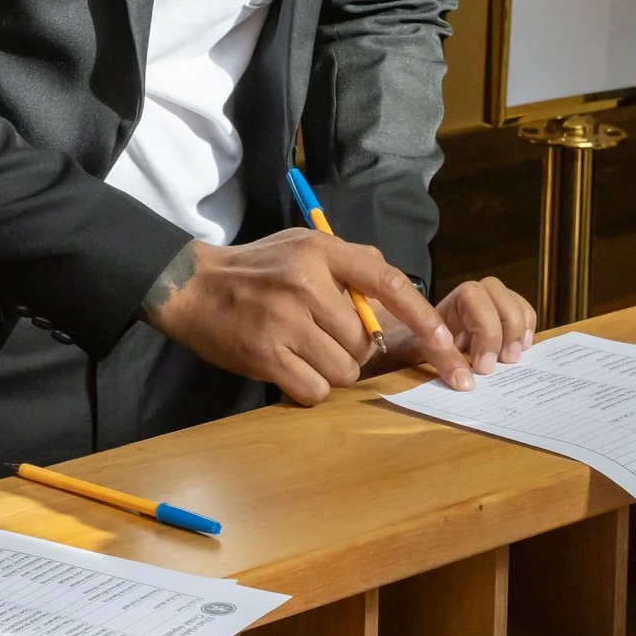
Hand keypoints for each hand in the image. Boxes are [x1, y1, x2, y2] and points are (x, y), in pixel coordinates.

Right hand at [144, 228, 469, 403]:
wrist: (191, 287)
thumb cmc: (255, 268)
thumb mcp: (302, 245)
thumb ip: (350, 262)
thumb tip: (398, 291)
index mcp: (320, 251)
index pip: (387, 282)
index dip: (422, 316)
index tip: (444, 344)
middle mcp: (306, 283)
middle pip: (364, 340)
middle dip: (353, 349)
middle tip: (322, 337)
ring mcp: (285, 321)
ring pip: (344, 369)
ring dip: (331, 369)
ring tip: (303, 350)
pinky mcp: (266, 355)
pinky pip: (314, 390)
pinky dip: (308, 387)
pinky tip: (289, 369)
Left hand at [388, 277, 532, 376]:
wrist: (428, 341)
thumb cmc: (424, 343)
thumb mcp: (423, 351)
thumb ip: (443, 361)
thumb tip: (466, 382)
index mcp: (449, 300)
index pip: (471, 296)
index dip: (484, 329)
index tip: (483, 366)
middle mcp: (472, 294)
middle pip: (495, 290)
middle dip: (502, 329)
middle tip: (499, 363)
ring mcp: (491, 301)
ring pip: (513, 300)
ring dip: (517, 330)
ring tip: (511, 358)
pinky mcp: (506, 313)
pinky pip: (524, 310)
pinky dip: (527, 329)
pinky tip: (521, 349)